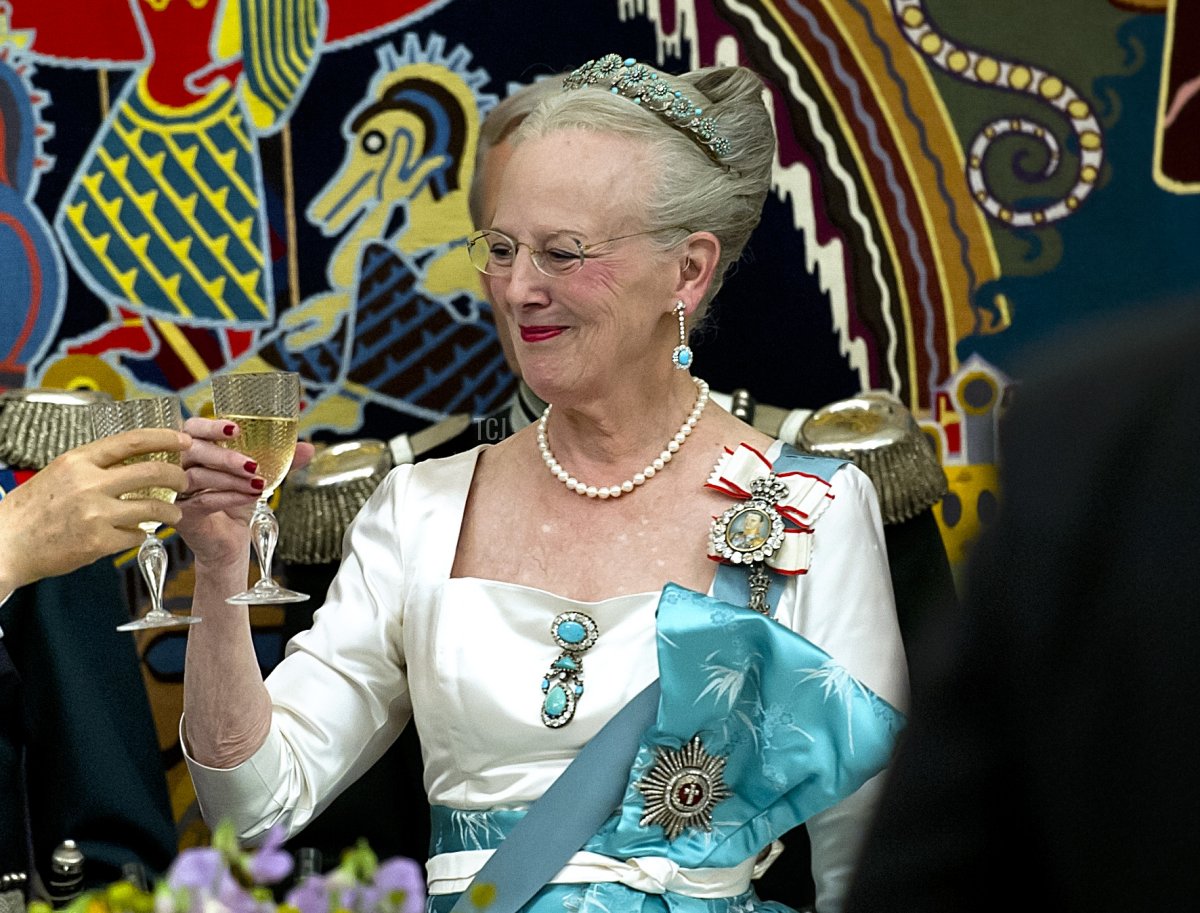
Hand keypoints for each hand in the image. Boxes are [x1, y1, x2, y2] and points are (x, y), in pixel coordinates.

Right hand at [0, 428, 190, 594]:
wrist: (6, 543)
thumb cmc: (33, 509)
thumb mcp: (60, 473)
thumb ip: (95, 466)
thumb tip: (136, 460)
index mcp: (79, 461)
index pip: (133, 441)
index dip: (165, 438)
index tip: (185, 440)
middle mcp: (89, 484)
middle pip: (153, 472)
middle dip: (178, 476)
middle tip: (184, 480)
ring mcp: (95, 514)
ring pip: (154, 508)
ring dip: (171, 511)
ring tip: (174, 514)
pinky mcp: (99, 542)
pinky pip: (137, 535)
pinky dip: (142, 534)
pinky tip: (139, 533)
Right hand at [175, 417, 314, 567]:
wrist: (229, 543)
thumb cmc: (237, 504)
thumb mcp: (259, 478)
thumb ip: (281, 462)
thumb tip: (308, 448)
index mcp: (197, 452)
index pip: (193, 429)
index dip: (211, 426)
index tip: (236, 429)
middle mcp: (180, 468)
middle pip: (193, 451)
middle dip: (225, 457)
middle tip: (253, 465)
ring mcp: (177, 491)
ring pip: (197, 476)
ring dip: (231, 479)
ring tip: (258, 484)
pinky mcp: (182, 514)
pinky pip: (203, 500)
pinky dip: (229, 497)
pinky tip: (250, 497)